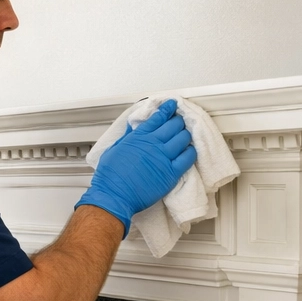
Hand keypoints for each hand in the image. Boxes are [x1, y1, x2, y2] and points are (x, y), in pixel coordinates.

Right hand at [76, 99, 197, 232]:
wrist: (115, 195)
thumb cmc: (110, 175)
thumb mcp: (114, 149)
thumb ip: (127, 136)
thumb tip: (133, 127)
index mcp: (139, 137)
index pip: (158, 117)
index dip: (167, 109)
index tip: (172, 105)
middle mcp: (153, 144)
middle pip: (174, 125)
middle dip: (178, 120)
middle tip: (179, 121)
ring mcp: (164, 158)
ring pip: (184, 138)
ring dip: (185, 134)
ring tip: (184, 135)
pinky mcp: (171, 172)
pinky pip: (188, 157)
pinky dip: (191, 151)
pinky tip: (189, 150)